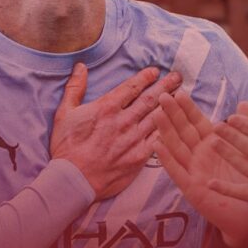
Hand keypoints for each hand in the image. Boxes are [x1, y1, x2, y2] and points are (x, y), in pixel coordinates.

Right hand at [51, 63, 182, 199]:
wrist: (73, 180)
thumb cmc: (66, 147)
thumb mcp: (65, 113)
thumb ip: (75, 88)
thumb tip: (80, 67)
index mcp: (107, 107)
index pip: (131, 87)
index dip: (145, 78)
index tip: (155, 71)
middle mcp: (124, 120)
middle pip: (150, 99)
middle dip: (165, 86)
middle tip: (178, 76)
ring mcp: (134, 139)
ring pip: (158, 117)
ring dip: (171, 105)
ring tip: (183, 95)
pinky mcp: (139, 157)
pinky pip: (158, 139)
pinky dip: (169, 130)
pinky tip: (178, 124)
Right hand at [152, 92, 247, 247]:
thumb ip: (246, 127)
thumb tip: (245, 102)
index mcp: (212, 146)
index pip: (197, 122)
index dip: (187, 108)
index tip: (178, 91)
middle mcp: (199, 157)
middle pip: (183, 131)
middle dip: (173, 114)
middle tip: (162, 96)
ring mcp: (193, 172)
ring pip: (176, 148)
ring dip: (166, 132)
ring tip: (157, 115)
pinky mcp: (191, 188)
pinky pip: (176, 171)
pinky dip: (166, 158)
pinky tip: (156, 145)